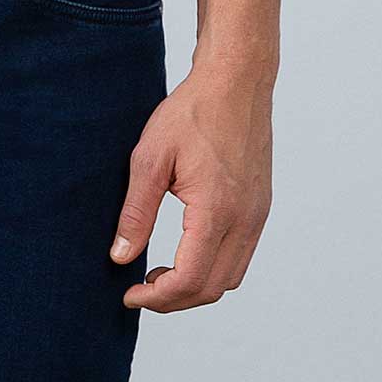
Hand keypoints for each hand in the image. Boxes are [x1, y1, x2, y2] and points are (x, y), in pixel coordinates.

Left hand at [108, 60, 273, 310]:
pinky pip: (240, 256)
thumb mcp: (149, 159)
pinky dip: (213, 268)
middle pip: (213, 289)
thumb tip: (120, 257)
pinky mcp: (260, 207)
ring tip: (159, 273)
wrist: (236, 82)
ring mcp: (258, 215)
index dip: (156, 298)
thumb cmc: (192, 113)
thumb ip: (135, 213)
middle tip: (140, 288)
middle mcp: (245, 219)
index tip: (128, 294)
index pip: (190, 279)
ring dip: (195, 286)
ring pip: (230, 277)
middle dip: (174, 299)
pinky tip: (185, 252)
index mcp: (217, 210)